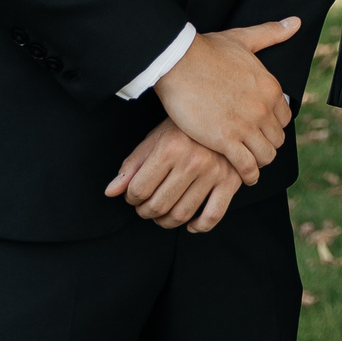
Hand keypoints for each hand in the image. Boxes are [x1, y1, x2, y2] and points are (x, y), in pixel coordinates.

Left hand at [105, 118, 246, 231]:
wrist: (222, 114)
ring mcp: (214, 172)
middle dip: (145, 212)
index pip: (139, 190)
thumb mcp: (154, 140)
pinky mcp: (231, 181)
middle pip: (158, 205)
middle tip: (146, 206)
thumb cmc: (183, 129)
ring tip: (163, 214)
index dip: (130, 198)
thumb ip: (131, 166)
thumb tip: (110, 192)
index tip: (134, 195)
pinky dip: (199, 226)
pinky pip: (213, 215)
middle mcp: (192, 161)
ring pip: (182, 214)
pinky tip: (191, 223)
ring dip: (166, 222)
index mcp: (170, 149)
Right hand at [151, 17, 298, 186]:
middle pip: (277, 139)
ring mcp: (246, 125)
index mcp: (270, 87)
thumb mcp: (245, 39)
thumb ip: (272, 33)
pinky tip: (245, 177)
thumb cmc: (208, 50)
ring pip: (265, 155)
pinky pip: (247, 166)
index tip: (264, 129)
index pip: (285, 118)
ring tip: (251, 165)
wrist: (179, 62)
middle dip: (268, 144)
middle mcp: (263, 108)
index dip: (275, 125)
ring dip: (260, 162)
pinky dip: (248, 175)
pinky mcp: (225, 140)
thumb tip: (295, 22)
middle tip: (255, 149)